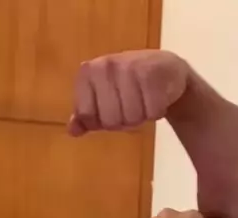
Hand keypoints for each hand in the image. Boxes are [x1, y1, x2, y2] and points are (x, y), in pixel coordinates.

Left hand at [68, 50, 191, 135]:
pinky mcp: (153, 73)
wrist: (165, 69)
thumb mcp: (102, 98)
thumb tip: (72, 131)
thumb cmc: (128, 86)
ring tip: (144, 102)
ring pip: (132, 118)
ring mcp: (130, 67)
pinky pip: (152, 113)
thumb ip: (85, 114)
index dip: (99, 122)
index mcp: (88, 72)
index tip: (109, 110)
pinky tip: (156, 98)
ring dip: (141, 117)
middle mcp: (106, 66)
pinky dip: (157, 112)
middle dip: (123, 122)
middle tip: (131, 107)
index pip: (86, 115)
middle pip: (110, 121)